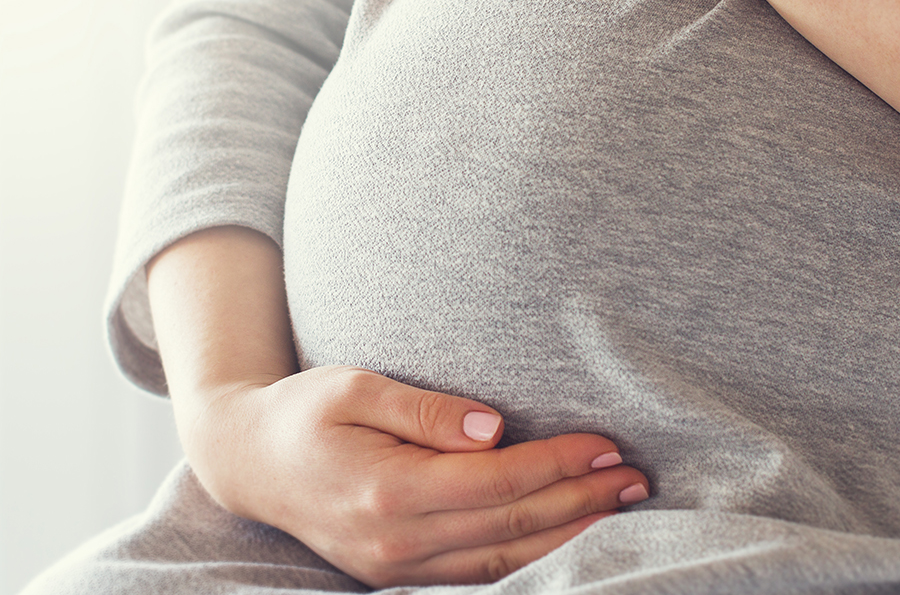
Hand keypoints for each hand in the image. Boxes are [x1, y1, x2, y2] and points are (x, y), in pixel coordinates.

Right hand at [191, 366, 649, 587]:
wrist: (250, 461)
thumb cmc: (305, 412)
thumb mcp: (355, 388)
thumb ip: (423, 410)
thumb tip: (492, 427)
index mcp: (388, 491)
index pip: (495, 483)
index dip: (556, 465)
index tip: (604, 444)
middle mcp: (397, 542)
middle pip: (510, 526)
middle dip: (579, 501)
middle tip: (635, 478)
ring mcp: (397, 567)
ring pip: (503, 560)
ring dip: (567, 534)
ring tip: (618, 507)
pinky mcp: (398, 572)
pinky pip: (479, 574)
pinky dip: (531, 558)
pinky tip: (565, 538)